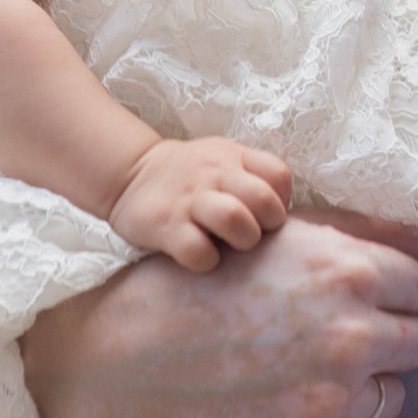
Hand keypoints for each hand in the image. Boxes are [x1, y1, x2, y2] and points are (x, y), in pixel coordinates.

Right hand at [21, 216, 417, 417]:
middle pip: (415, 345)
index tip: (351, 302)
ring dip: (360, 390)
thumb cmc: (209, 282)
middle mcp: (351, 336)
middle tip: (328, 341)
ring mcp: (329, 399)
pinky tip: (284, 408)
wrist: (129, 354)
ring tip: (303, 374)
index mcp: (351, 273)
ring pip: (390, 399)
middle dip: (381, 341)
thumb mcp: (286, 238)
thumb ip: (367, 236)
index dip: (385, 295)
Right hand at [109, 137, 293, 271]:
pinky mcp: (166, 225)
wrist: (130, 174)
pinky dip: (206, 260)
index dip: (282, 200)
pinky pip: (197, 250)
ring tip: (232, 246)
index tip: (268, 215)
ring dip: (243, 240)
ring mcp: (190, 199)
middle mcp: (215, 174)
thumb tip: (286, 210)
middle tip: (255, 234)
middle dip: (268, 224)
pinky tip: (203, 257)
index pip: (279, 175)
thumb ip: (253, 174)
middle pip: (263, 198)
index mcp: (234, 157)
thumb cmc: (189, 174)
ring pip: (235, 219)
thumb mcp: (223, 158)